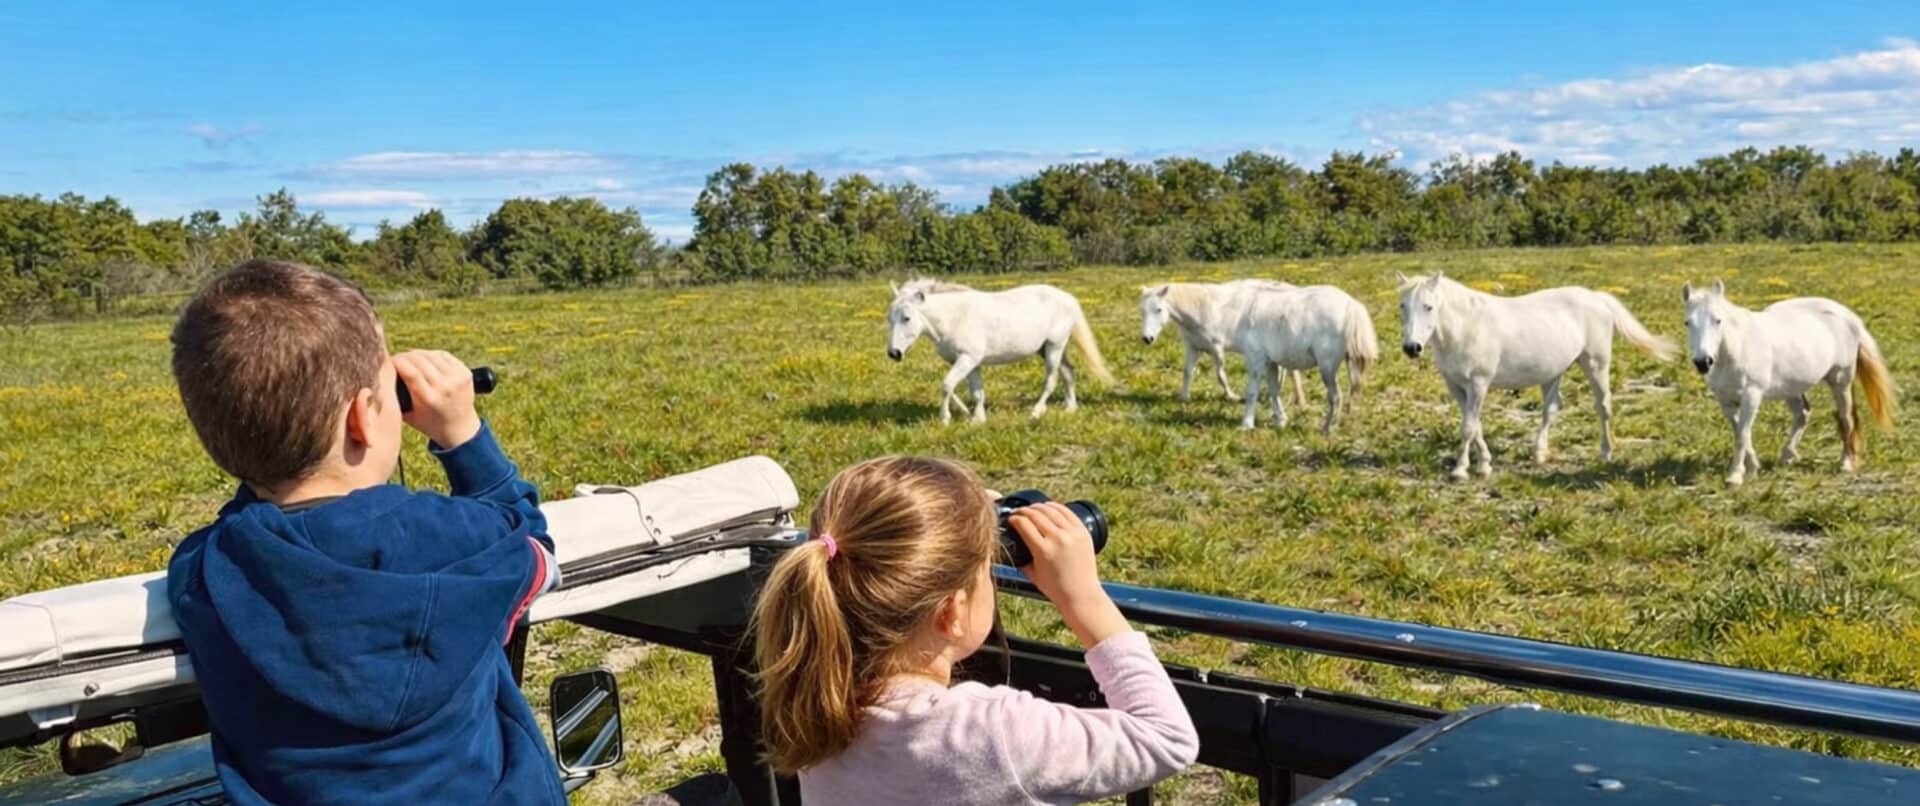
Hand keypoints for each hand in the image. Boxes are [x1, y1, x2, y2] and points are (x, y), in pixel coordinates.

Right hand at [392, 350, 481, 448]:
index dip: (396, 361)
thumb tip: (378, 376)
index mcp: (429, 399)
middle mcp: (445, 387)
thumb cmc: (428, 423)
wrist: (460, 429)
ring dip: (417, 354)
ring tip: (408, 358)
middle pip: (419, 360)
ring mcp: (457, 378)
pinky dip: (431, 354)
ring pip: (431, 355)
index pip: (409, 371)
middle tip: (396, 359)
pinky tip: (424, 359)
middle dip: (404, 356)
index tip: (387, 361)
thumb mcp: (408, 415)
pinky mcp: (466, 373)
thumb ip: (394, 397)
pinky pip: (444, 355)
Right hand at [1007, 502, 1127, 647]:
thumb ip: (1021, 557)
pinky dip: (1055, 506)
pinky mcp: (1082, 531)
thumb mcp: (1032, 573)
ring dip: (1038, 507)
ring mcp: (1072, 534)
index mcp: (1043, 550)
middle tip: (1018, 513)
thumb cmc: (1055, 587)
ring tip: (1031, 509)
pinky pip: (1067, 512)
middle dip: (1023, 511)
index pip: (1023, 524)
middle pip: (1035, 514)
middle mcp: (1058, 539)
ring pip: (1051, 510)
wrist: (1081, 594)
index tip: (1010, 520)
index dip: (1014, 519)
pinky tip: (1048, 506)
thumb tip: (1012, 543)